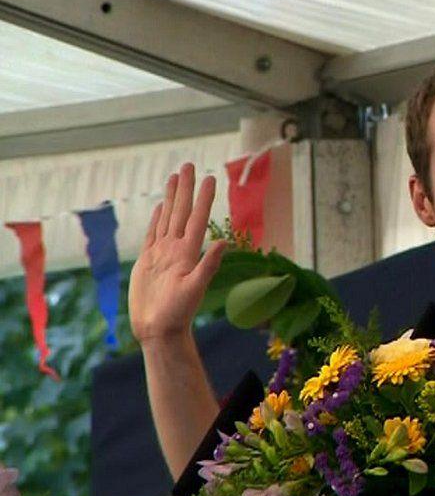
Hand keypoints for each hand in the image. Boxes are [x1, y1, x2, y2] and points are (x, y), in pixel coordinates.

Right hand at [129, 163, 225, 346]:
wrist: (158, 331)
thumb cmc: (178, 314)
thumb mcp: (194, 289)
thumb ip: (208, 265)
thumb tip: (225, 242)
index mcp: (188, 253)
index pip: (197, 218)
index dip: (203, 198)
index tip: (209, 177)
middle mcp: (177, 249)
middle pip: (182, 211)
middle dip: (186, 188)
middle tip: (190, 164)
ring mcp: (163, 254)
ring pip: (168, 218)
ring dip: (172, 197)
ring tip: (176, 177)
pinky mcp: (148, 261)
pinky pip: (153, 234)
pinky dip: (158, 218)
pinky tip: (162, 206)